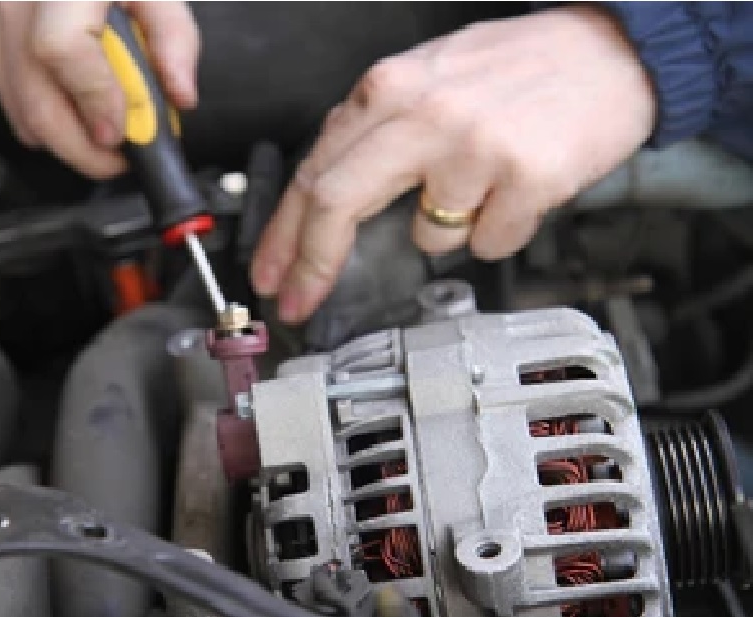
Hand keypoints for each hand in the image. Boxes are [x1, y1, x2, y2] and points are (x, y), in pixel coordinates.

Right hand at [0, 1, 199, 178]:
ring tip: (103, 129)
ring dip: (68, 139)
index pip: (62, 48)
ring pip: (22, 116)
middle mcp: (17, 3)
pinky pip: (11, 105)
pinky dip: (46, 120)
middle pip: (36, 102)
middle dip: (84, 150)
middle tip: (120, 158)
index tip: (120, 131)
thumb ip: (175, 39)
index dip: (94, 99)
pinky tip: (74, 103)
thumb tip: (179, 94)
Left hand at [250, 5, 655, 323]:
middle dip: (312, 264)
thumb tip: (324, 197)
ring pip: (426, 235)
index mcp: (389, 88)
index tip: (271, 275)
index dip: (283, 235)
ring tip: (484, 180)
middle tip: (301, 299)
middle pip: (335, 204)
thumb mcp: (426, 81)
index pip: (313, 171)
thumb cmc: (515, 70)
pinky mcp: (524, 176)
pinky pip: (487, 243)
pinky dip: (499, 230)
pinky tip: (517, 188)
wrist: (610, 52)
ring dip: (449, 226)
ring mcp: (474, 145)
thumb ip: (374, 134)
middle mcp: (423, 112)